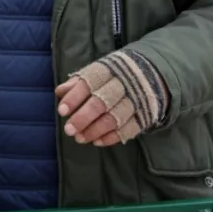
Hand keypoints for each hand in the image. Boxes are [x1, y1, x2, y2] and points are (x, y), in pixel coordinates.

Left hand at [54, 51, 169, 146]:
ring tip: (79, 138)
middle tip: (68, 130)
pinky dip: (111, 137)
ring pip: (113, 119)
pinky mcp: (145, 115)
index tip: (62, 111)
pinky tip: (97, 141)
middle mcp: (123, 84)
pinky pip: (128, 130)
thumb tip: (60, 92)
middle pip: (101, 102)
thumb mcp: (97, 71)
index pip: (89, 82)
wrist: (152, 73)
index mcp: (109, 69)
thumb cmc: (114, 75)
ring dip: (94, 131)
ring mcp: (136, 100)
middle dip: (83, 118)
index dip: (74, 97)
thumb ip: (78, 82)